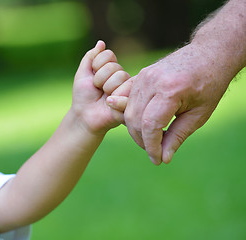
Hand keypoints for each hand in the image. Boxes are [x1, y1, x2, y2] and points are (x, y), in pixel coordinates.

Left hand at [71, 40, 129, 135]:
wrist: (84, 116)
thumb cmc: (83, 96)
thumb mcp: (82, 74)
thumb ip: (90, 57)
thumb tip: (101, 42)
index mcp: (111, 68)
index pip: (108, 54)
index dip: (96, 66)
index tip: (91, 78)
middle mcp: (121, 76)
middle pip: (114, 66)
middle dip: (100, 79)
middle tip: (98, 90)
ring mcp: (128, 87)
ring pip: (121, 76)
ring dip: (107, 89)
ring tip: (105, 97)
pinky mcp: (132, 98)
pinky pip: (127, 89)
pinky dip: (115, 97)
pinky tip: (111, 103)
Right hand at [113, 43, 231, 164]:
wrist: (208, 54)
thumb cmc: (209, 84)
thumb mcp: (199, 115)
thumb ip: (178, 136)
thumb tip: (164, 158)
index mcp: (170, 90)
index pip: (150, 125)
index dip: (151, 146)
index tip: (157, 160)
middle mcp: (152, 81)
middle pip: (134, 119)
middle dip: (142, 140)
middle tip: (156, 151)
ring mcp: (143, 76)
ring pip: (128, 111)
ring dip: (136, 130)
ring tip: (152, 138)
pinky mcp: (140, 75)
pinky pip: (128, 100)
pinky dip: (132, 116)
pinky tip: (142, 124)